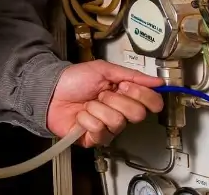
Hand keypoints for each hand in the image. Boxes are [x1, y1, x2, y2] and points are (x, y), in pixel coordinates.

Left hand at [46, 60, 164, 146]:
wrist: (50, 90)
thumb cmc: (73, 79)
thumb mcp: (103, 69)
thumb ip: (132, 75)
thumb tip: (158, 81)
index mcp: (126, 97)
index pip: (152, 103)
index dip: (141, 95)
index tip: (125, 86)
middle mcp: (120, 114)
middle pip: (137, 114)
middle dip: (116, 99)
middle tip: (102, 93)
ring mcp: (108, 128)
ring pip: (117, 121)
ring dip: (98, 107)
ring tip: (88, 103)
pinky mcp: (94, 139)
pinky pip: (99, 130)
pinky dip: (86, 118)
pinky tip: (81, 115)